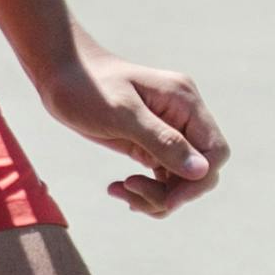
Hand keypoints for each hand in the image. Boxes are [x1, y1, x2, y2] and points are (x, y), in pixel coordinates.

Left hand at [35, 38, 229, 217]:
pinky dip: (145, 191)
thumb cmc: (88, 87)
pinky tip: (118, 189)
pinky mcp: (149, 143)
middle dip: (172, 192)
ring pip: (180, 180)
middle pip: (200, 171)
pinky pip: (162, 178)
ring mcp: (167, 132)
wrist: (59, 74)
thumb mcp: (123, 114)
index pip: (215, 151)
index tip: (168, 200)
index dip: (198, 181)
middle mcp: (182, 117)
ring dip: (155, 196)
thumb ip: (163, 142)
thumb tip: (202, 171)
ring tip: (120, 190)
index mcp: (185, 103)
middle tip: (133, 189)